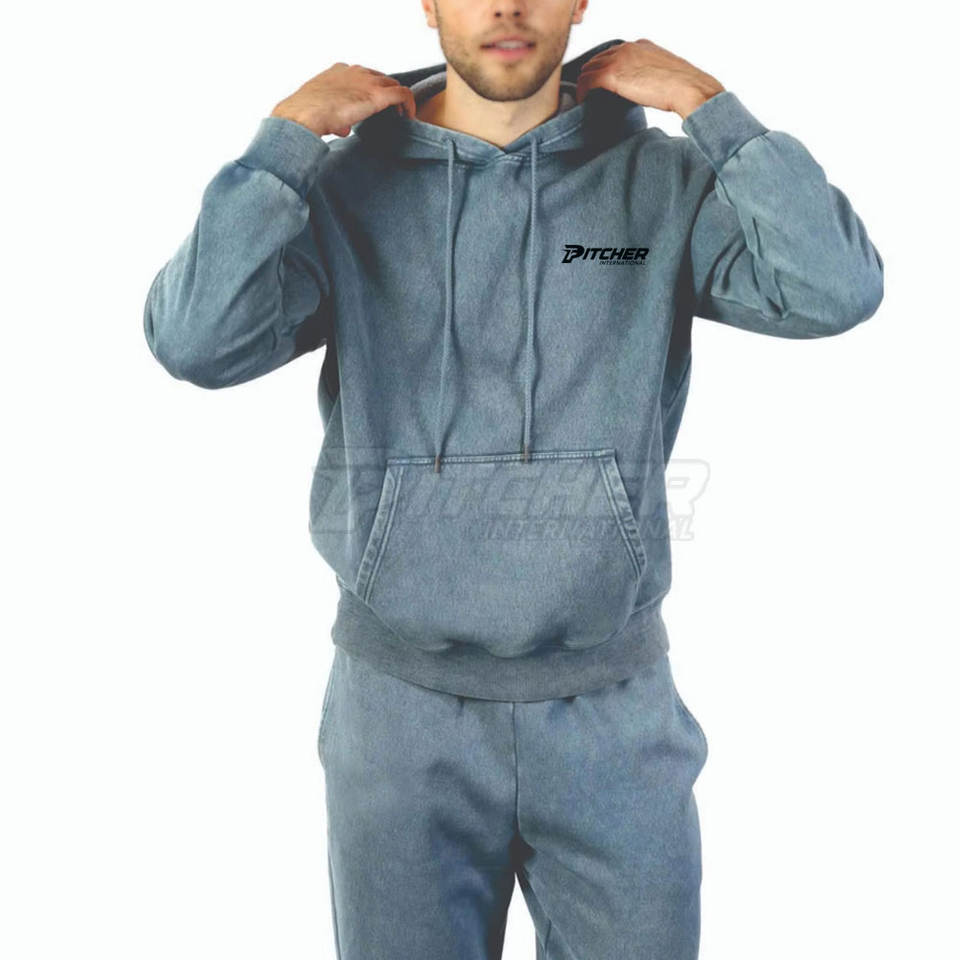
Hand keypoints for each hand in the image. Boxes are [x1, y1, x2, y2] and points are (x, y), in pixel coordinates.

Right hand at [271, 62, 416, 137]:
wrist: (303, 114)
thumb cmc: (306, 114)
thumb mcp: (321, 110)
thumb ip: (335, 116)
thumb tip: (343, 127)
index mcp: (339, 71)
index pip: (363, 75)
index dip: (371, 89)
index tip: (373, 105)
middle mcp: (355, 71)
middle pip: (380, 78)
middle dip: (386, 93)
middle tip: (391, 112)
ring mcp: (367, 81)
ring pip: (393, 84)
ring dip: (398, 100)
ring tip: (401, 115)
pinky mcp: (378, 95)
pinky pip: (402, 94)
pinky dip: (409, 104)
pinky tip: (409, 117)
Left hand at [576, 39, 724, 118]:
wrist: (688, 88)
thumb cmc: (683, 87)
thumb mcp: (664, 73)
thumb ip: (649, 75)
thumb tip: (643, 90)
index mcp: (641, 45)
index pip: (613, 53)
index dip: (604, 69)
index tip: (601, 85)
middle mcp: (628, 47)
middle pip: (597, 59)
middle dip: (591, 76)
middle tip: (588, 94)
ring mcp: (619, 59)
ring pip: (589, 69)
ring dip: (584, 85)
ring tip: (585, 100)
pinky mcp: (612, 74)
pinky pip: (587, 81)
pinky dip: (582, 92)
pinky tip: (583, 103)